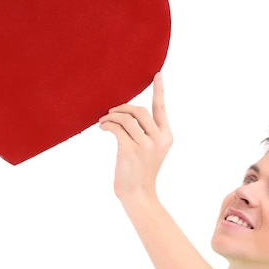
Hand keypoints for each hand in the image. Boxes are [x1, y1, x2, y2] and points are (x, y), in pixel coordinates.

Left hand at [98, 73, 171, 201]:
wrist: (137, 194)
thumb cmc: (139, 172)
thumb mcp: (149, 150)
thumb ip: (145, 132)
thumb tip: (127, 112)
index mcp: (166, 137)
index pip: (161, 109)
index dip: (159, 90)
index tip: (157, 74)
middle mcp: (159, 139)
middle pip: (139, 111)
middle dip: (122, 108)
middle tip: (110, 112)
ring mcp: (146, 145)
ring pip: (126, 118)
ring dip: (111, 117)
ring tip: (103, 121)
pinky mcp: (130, 151)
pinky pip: (116, 129)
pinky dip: (106, 125)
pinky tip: (102, 128)